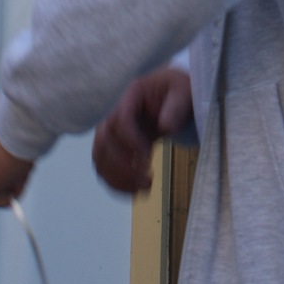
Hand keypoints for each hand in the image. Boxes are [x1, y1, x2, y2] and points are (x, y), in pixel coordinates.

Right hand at [92, 68, 194, 194]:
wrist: (172, 97)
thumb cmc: (178, 92)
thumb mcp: (183, 92)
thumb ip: (176, 107)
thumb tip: (165, 126)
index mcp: (130, 95)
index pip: (120, 119)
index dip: (130, 141)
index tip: (148, 158)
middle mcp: (113, 113)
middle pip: (103, 142)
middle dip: (122, 166)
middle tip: (148, 180)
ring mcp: (111, 131)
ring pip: (100, 158)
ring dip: (117, 178)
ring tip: (144, 188)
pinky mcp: (114, 147)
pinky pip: (105, 167)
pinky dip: (115, 183)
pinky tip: (134, 191)